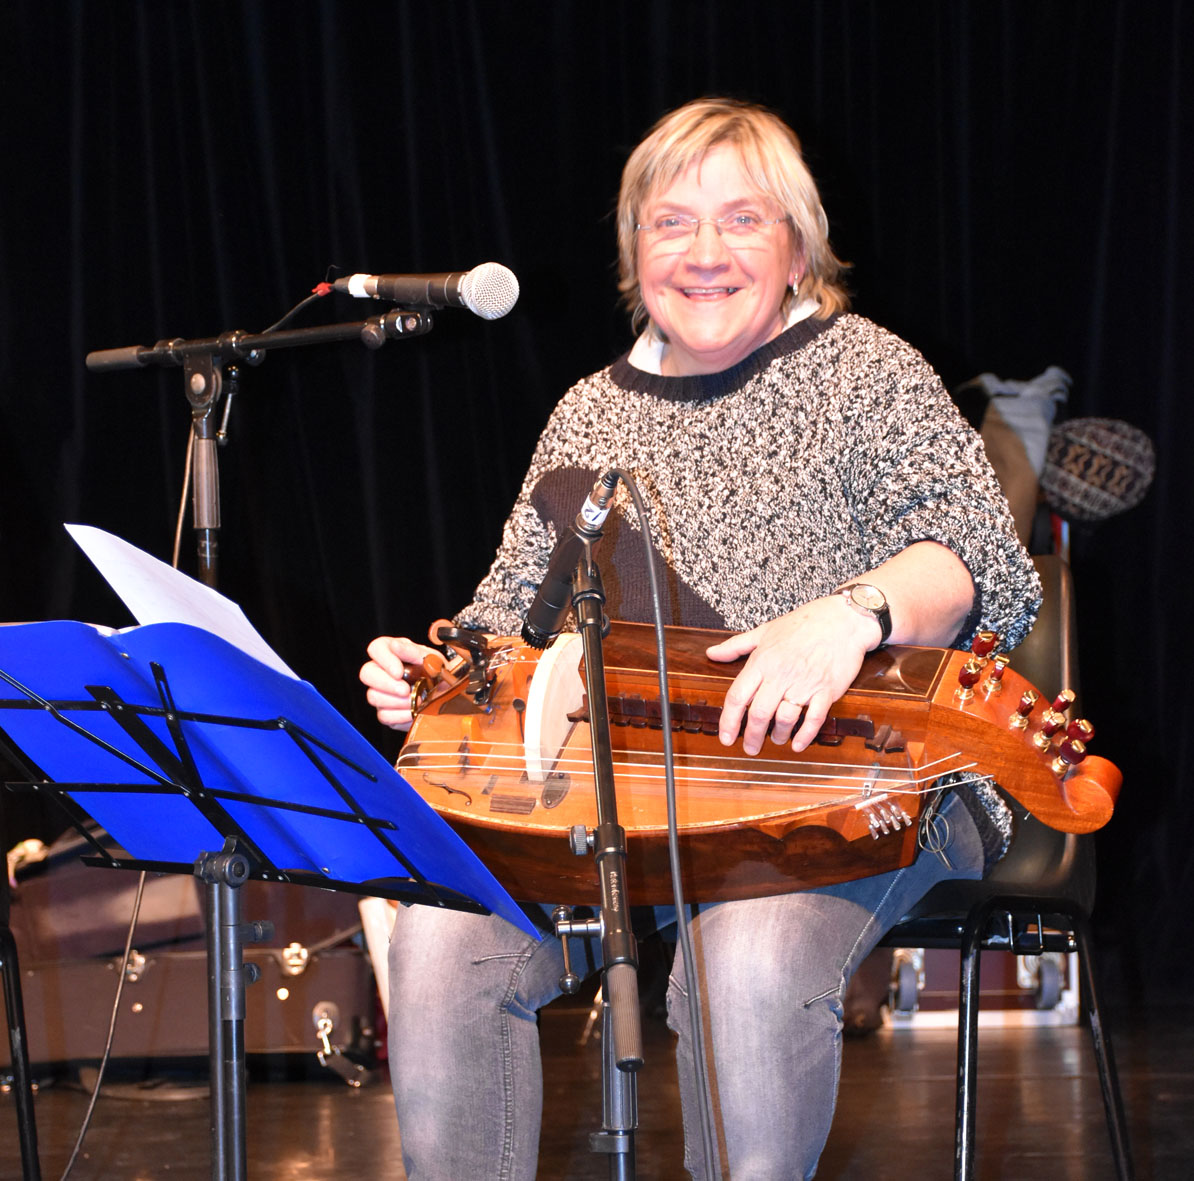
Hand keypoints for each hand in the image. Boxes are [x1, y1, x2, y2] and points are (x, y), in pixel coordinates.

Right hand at [359, 635, 440, 730]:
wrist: (446, 693)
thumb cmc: (436, 671)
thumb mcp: (431, 658)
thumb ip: (412, 652)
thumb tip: (395, 646)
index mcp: (392, 652)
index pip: (376, 648)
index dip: (384, 660)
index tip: (399, 672)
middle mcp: (382, 671)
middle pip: (366, 673)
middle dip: (386, 684)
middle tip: (405, 690)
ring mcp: (381, 692)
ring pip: (373, 696)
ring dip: (397, 701)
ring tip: (417, 700)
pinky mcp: (385, 711)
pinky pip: (384, 716)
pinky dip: (400, 715)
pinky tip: (413, 711)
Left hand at [706, 597, 879, 754]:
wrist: (843, 619)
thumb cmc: (804, 623)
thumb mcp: (765, 630)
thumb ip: (736, 645)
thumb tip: (712, 653)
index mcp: (762, 661)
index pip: (737, 697)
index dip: (728, 721)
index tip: (726, 737)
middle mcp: (781, 674)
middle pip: (758, 714)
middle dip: (751, 736)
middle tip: (750, 748)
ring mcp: (804, 683)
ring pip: (784, 719)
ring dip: (778, 735)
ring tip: (776, 740)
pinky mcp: (827, 690)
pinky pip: (814, 719)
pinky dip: (804, 736)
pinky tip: (798, 744)